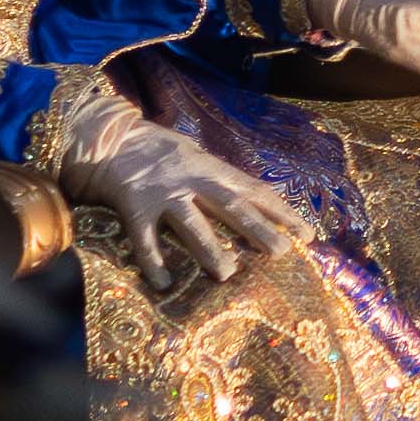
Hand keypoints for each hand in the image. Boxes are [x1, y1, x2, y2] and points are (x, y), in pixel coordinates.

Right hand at [48, 108, 314, 287]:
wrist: (110, 137)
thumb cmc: (161, 152)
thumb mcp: (199, 158)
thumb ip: (225, 179)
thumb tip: (262, 198)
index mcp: (213, 168)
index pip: (255, 191)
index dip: (282, 212)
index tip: (309, 235)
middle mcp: (192, 180)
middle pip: (231, 205)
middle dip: (258, 228)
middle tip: (282, 252)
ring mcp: (163, 193)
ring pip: (191, 223)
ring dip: (210, 247)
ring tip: (227, 272)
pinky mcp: (134, 206)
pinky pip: (144, 238)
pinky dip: (153, 260)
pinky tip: (164, 283)